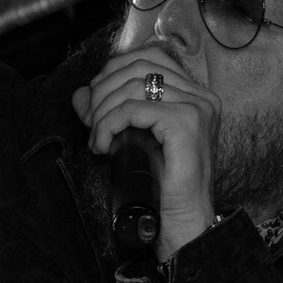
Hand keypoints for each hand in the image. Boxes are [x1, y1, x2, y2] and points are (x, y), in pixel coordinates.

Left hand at [73, 36, 217, 254]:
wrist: (183, 225)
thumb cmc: (161, 190)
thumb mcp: (131, 141)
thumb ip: (108, 113)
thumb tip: (80, 94)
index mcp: (194, 95)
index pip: (149, 57)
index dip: (114, 72)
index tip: (96, 105)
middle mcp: (201, 97)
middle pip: (139, 66)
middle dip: (103, 91)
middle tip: (91, 123)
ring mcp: (197, 109)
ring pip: (133, 86)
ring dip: (103, 112)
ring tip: (97, 140)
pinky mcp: (185, 125)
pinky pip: (134, 109)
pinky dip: (109, 124)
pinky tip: (103, 147)